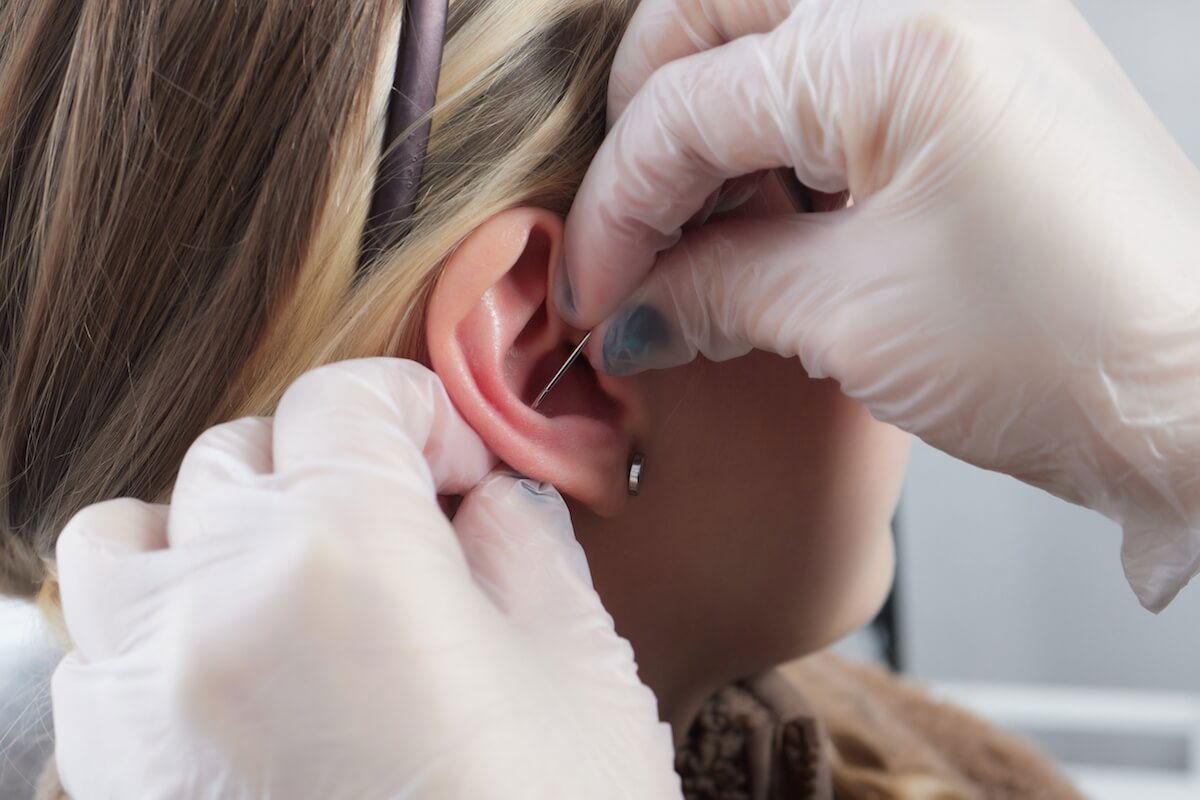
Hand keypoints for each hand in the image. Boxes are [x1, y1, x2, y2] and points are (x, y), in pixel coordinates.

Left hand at [51, 359, 678, 798]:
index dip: (418, 411)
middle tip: (405, 527)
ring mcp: (140, 698)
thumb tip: (491, 500)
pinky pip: (103, 650)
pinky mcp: (108, 780)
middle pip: (243, 454)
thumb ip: (528, 548)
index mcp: (346, 552)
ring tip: (293, 584)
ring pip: (133, 534)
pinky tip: (246, 676)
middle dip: (332, 467)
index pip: (347, 400)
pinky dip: (166, 626)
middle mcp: (216, 602)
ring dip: (213, 530)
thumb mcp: (580, 675)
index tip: (456, 463)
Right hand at [557, 0, 1199, 610]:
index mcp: (898, 38)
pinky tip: (765, 208)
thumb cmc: (1068, 353)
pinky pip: (841, 63)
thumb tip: (632, 300)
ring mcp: (968, 17)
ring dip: (715, 123)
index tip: (590, 288)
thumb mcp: (849, 318)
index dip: (617, 209)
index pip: (687, 110)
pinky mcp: (985, 64)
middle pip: (713, 14)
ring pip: (772, 26)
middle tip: (630, 227)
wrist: (1199, 394)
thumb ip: (714, 287)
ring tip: (697, 231)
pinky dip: (783, 130)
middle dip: (650, 123)